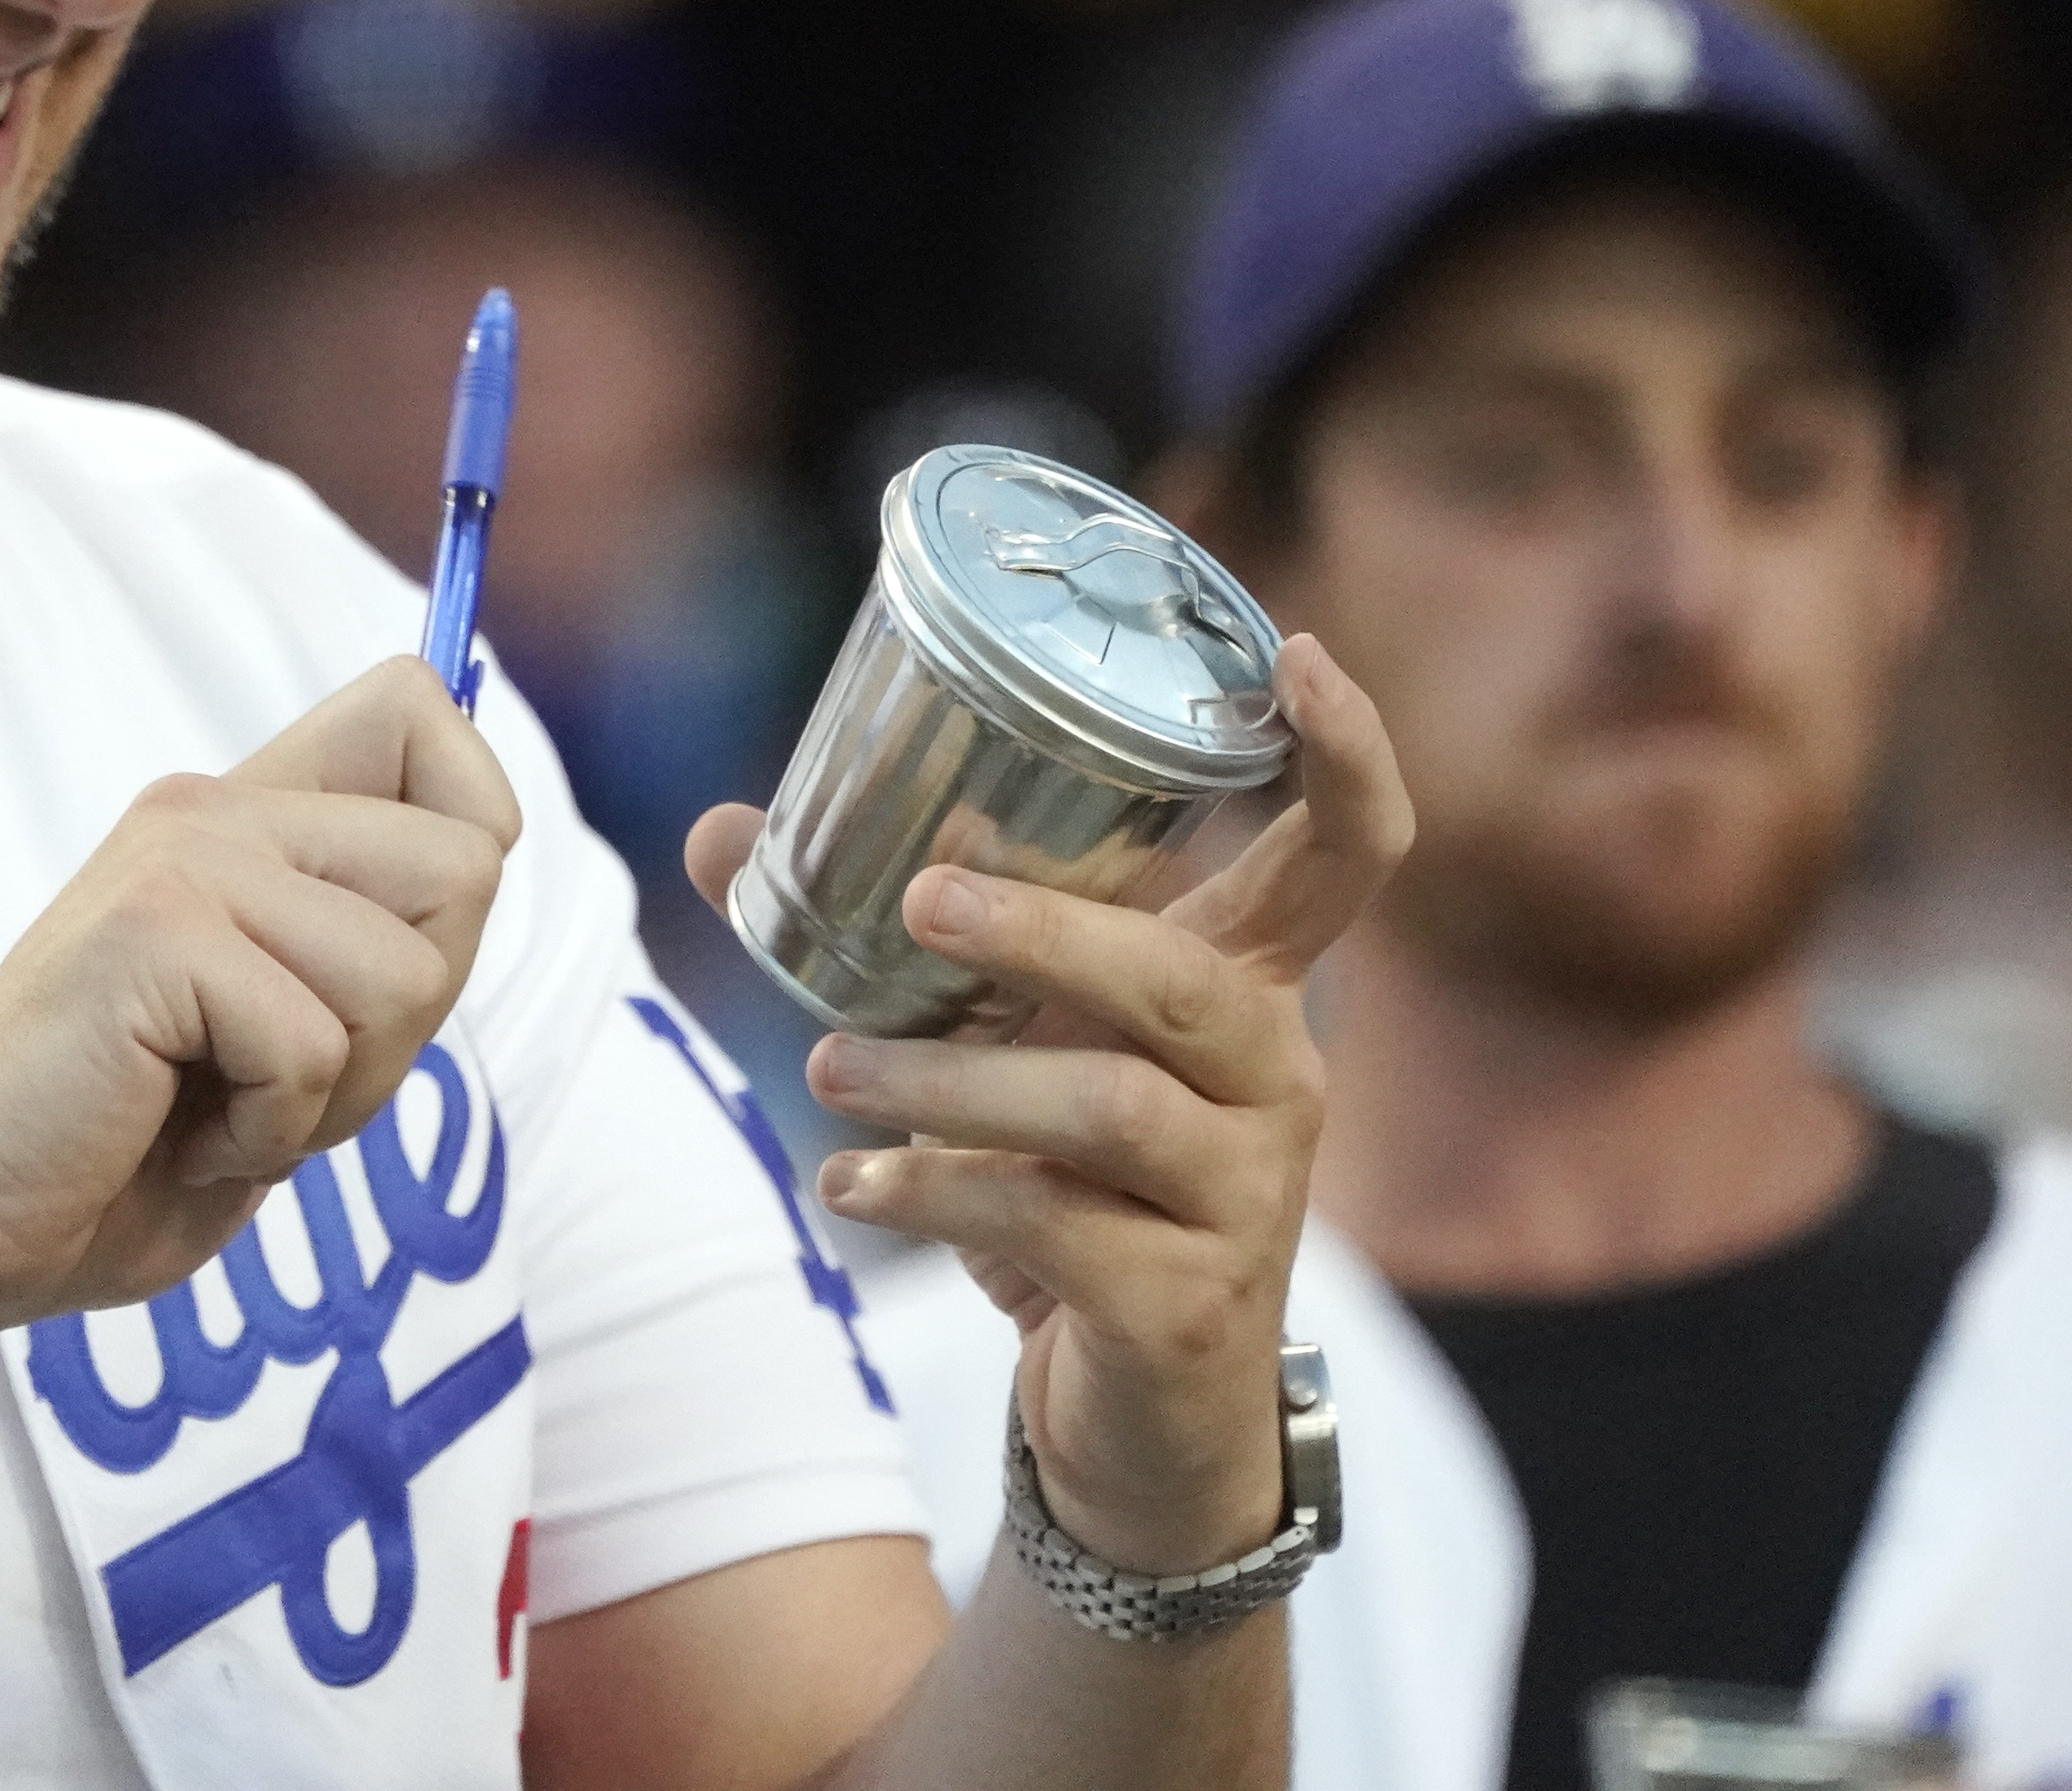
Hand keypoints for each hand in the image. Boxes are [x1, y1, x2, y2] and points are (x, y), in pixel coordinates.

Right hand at [0, 656, 521, 1340]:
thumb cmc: (116, 1148)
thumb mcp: (278, 1027)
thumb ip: (361, 944)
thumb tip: (480, 859)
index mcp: (244, 815)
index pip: (421, 709)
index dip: (469, 824)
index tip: (397, 943)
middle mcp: (214, 810)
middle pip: (464, 866)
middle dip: (414, 1017)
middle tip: (288, 1076)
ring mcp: (182, 863)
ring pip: (404, 973)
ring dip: (338, 1092)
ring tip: (222, 1109)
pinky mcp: (152, 935)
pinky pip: (312, 1046)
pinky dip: (268, 1131)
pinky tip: (180, 1132)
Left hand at [683, 633, 1408, 1574]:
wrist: (1134, 1419)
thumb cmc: (1070, 1189)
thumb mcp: (996, 1049)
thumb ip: (888, 948)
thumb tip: (719, 834)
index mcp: (1246, 988)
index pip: (1352, 856)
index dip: (1349, 753)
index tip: (1297, 653)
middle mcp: (1276, 1075)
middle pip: (1189, 977)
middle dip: (1046, 930)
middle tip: (918, 903)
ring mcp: (1248, 1194)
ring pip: (1107, 1106)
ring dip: (948, 1083)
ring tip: (829, 1068)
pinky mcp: (1191, 1304)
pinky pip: (1051, 1224)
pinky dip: (929, 1194)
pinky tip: (848, 1188)